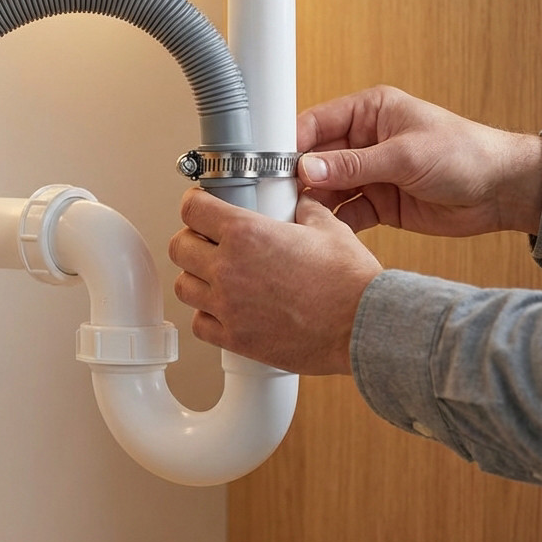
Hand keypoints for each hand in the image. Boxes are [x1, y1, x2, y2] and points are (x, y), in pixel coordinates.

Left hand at [168, 188, 382, 374]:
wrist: (362, 326)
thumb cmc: (350, 280)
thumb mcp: (328, 227)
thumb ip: (304, 209)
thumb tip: (300, 202)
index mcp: (247, 233)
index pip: (193, 209)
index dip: (195, 204)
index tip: (201, 207)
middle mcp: (229, 268)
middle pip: (179, 246)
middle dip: (192, 239)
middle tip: (208, 240)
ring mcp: (228, 306)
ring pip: (183, 286)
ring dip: (195, 277)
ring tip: (215, 275)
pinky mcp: (235, 338)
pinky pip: (199, 323)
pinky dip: (206, 314)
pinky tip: (224, 308)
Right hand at [297, 85, 541, 236]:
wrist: (503, 191)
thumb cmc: (465, 154)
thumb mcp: (405, 155)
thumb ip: (354, 164)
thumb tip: (308, 168)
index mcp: (370, 112)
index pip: (317, 123)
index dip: (291, 143)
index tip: (270, 165)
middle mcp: (365, 141)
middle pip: (316, 159)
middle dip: (297, 179)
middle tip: (276, 199)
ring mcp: (370, 173)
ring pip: (327, 189)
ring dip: (313, 204)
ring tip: (296, 221)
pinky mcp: (380, 203)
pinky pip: (347, 213)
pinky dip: (334, 224)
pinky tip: (321, 234)